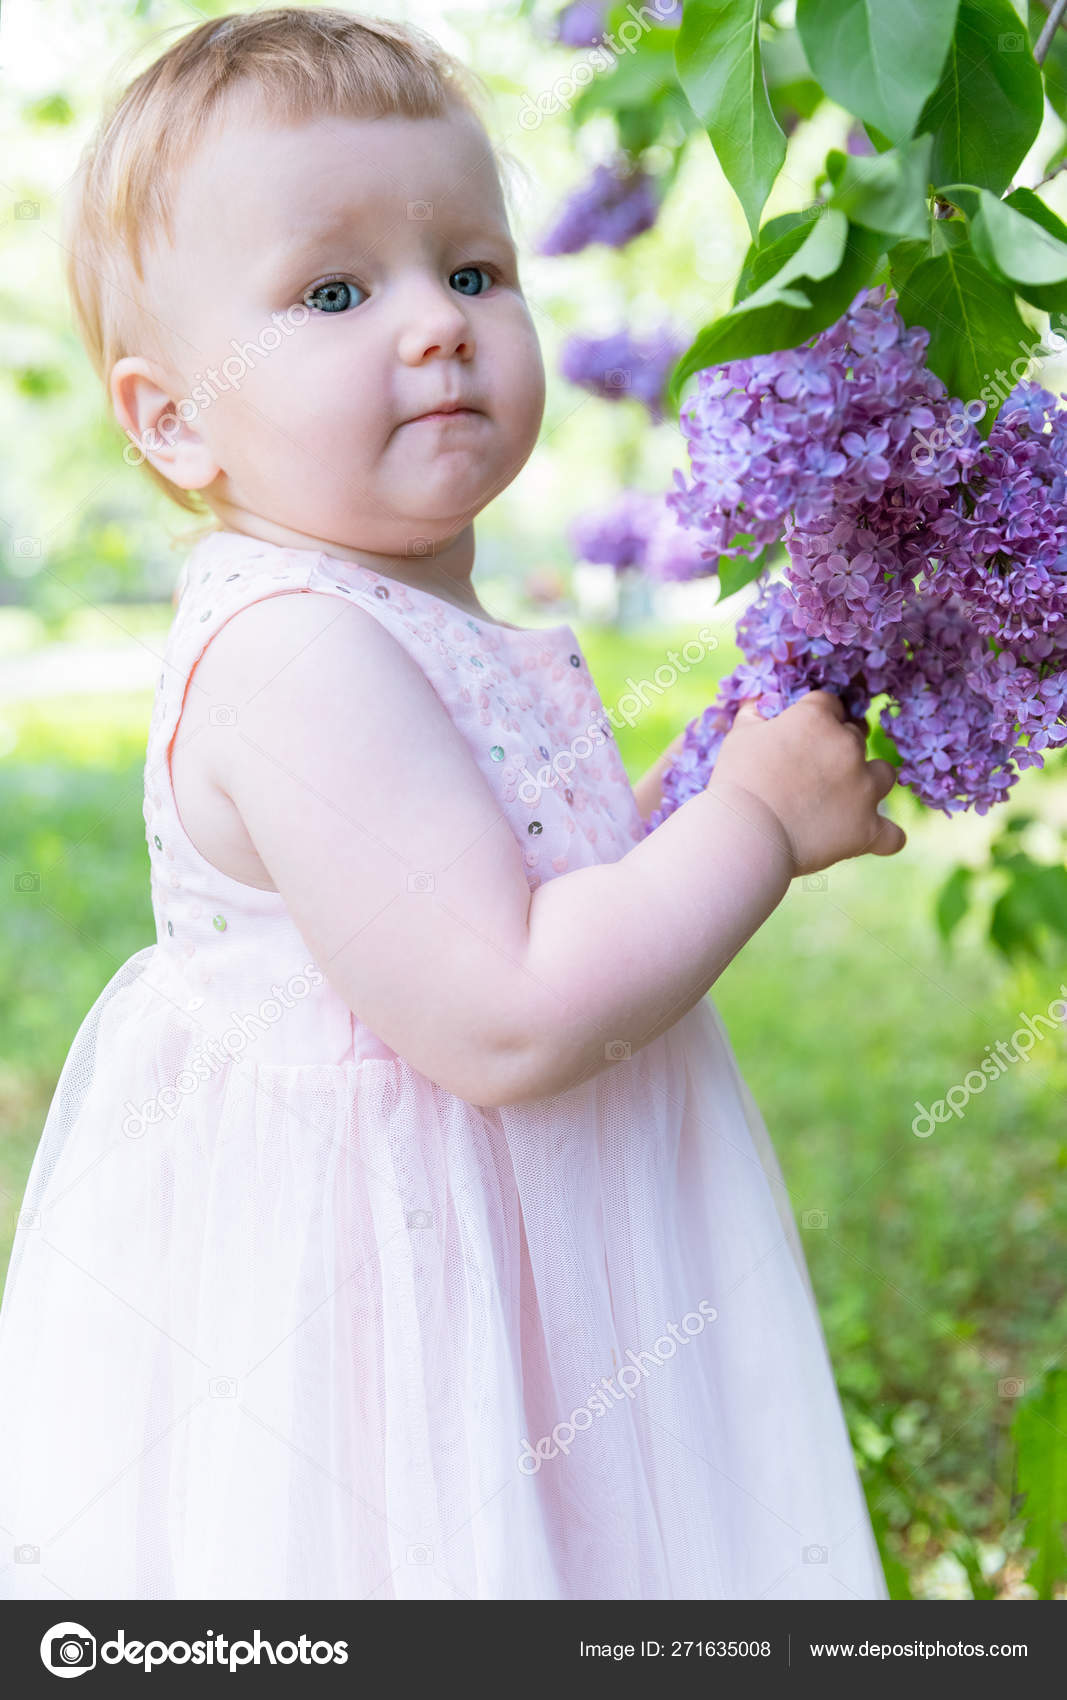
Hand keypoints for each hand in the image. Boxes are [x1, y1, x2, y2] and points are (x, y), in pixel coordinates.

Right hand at [707, 690, 906, 876]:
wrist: (745, 836)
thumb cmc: (737, 783)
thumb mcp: (739, 736)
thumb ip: (756, 712)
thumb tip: (762, 701)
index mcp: (817, 718)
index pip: (829, 704)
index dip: (816, 719)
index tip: (800, 736)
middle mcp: (848, 747)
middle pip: (856, 736)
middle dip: (838, 749)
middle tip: (811, 771)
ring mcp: (863, 788)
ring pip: (884, 774)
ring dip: (869, 781)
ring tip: (845, 798)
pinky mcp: (867, 829)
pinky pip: (892, 835)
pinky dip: (883, 836)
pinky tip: (869, 835)